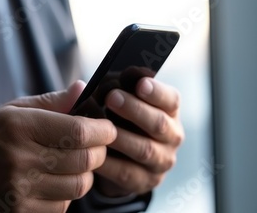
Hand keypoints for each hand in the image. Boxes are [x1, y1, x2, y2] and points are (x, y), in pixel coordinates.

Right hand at [0, 81, 116, 211]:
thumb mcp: (10, 112)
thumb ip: (50, 102)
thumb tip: (83, 88)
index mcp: (17, 126)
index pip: (78, 131)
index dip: (102, 130)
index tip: (107, 128)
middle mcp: (19, 159)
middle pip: (84, 160)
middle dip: (99, 152)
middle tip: (95, 146)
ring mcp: (20, 190)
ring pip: (78, 185)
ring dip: (84, 174)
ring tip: (73, 163)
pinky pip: (64, 206)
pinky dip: (66, 194)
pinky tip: (54, 182)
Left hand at [95, 77, 183, 196]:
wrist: (116, 156)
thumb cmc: (115, 117)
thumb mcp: (115, 99)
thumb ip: (112, 88)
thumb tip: (95, 83)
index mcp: (168, 111)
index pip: (171, 100)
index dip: (156, 92)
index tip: (140, 84)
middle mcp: (171, 136)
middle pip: (159, 124)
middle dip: (135, 110)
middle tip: (111, 97)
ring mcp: (160, 161)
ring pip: (144, 149)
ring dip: (122, 137)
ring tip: (101, 127)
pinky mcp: (143, 181)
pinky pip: (126, 172)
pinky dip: (108, 162)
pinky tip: (93, 151)